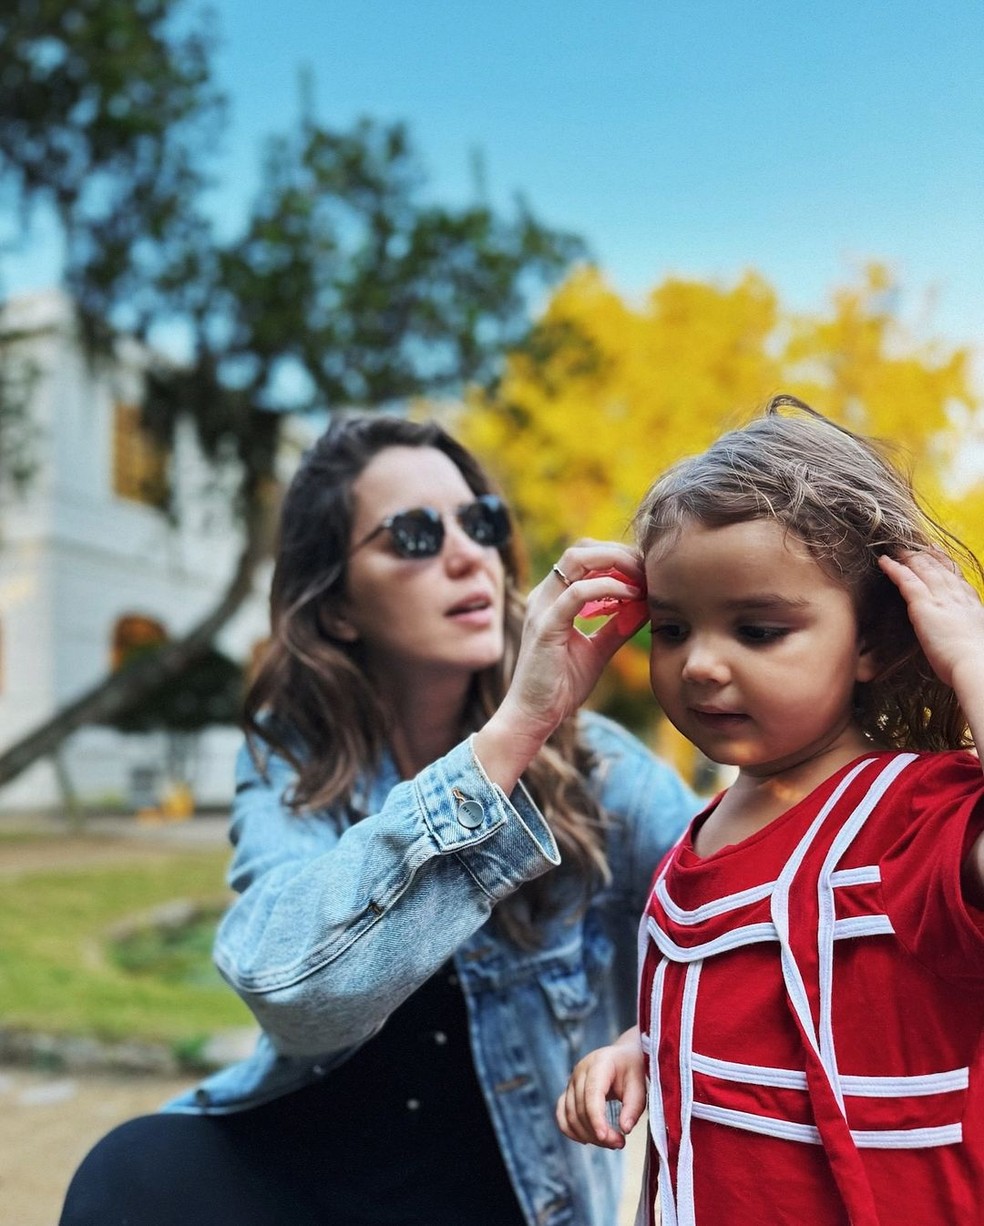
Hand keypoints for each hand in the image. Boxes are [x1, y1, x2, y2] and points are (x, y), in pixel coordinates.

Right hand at [473, 541, 646, 790]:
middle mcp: (544, 597)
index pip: (584, 557)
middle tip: (648, 569)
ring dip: (616, 562)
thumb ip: (617, 626)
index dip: (616, 556)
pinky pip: (577, 594)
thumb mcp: (597, 650)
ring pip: (577, 560)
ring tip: (642, 578)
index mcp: (553, 599)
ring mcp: (542, 609)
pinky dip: (609, 588)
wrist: (533, 715)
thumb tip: (644, 606)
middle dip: (619, 553)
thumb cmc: (559, 686)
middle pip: (581, 549)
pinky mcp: (546, 627)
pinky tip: (632, 597)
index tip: (646, 572)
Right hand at [555, 1027, 645, 1148]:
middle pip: (580, 1108)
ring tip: (610, 1142)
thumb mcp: (640, 1085)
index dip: (596, 1118)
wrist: (622, 1056)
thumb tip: (624, 1129)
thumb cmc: (632, 1070)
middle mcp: (580, 1071)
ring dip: (588, 1135)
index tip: (608, 1139)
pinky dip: (571, 1131)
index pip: (592, 1093)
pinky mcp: (568, 1092)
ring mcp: (571, 1081)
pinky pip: (561, 1115)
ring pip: (570, 1115)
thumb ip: (633, 1107)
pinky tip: (588, 1140)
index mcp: (599, 1063)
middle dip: (598, 1133)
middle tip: (620, 1143)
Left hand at [878, 549, 983, 691]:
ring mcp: (941, 598)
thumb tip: (961, 633)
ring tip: (897, 551)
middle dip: (925, 556)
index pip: (956, 576)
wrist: (978, 664)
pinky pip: (906, 580)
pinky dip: (894, 568)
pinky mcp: (924, 605)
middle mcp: (957, 595)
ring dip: (909, 558)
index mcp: (972, 603)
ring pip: (923, 569)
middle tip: (913, 547)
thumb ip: (966, 628)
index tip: (937, 553)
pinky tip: (884, 561)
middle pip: (939, 568)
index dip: (945, 563)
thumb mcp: (977, 636)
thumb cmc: (978, 660)